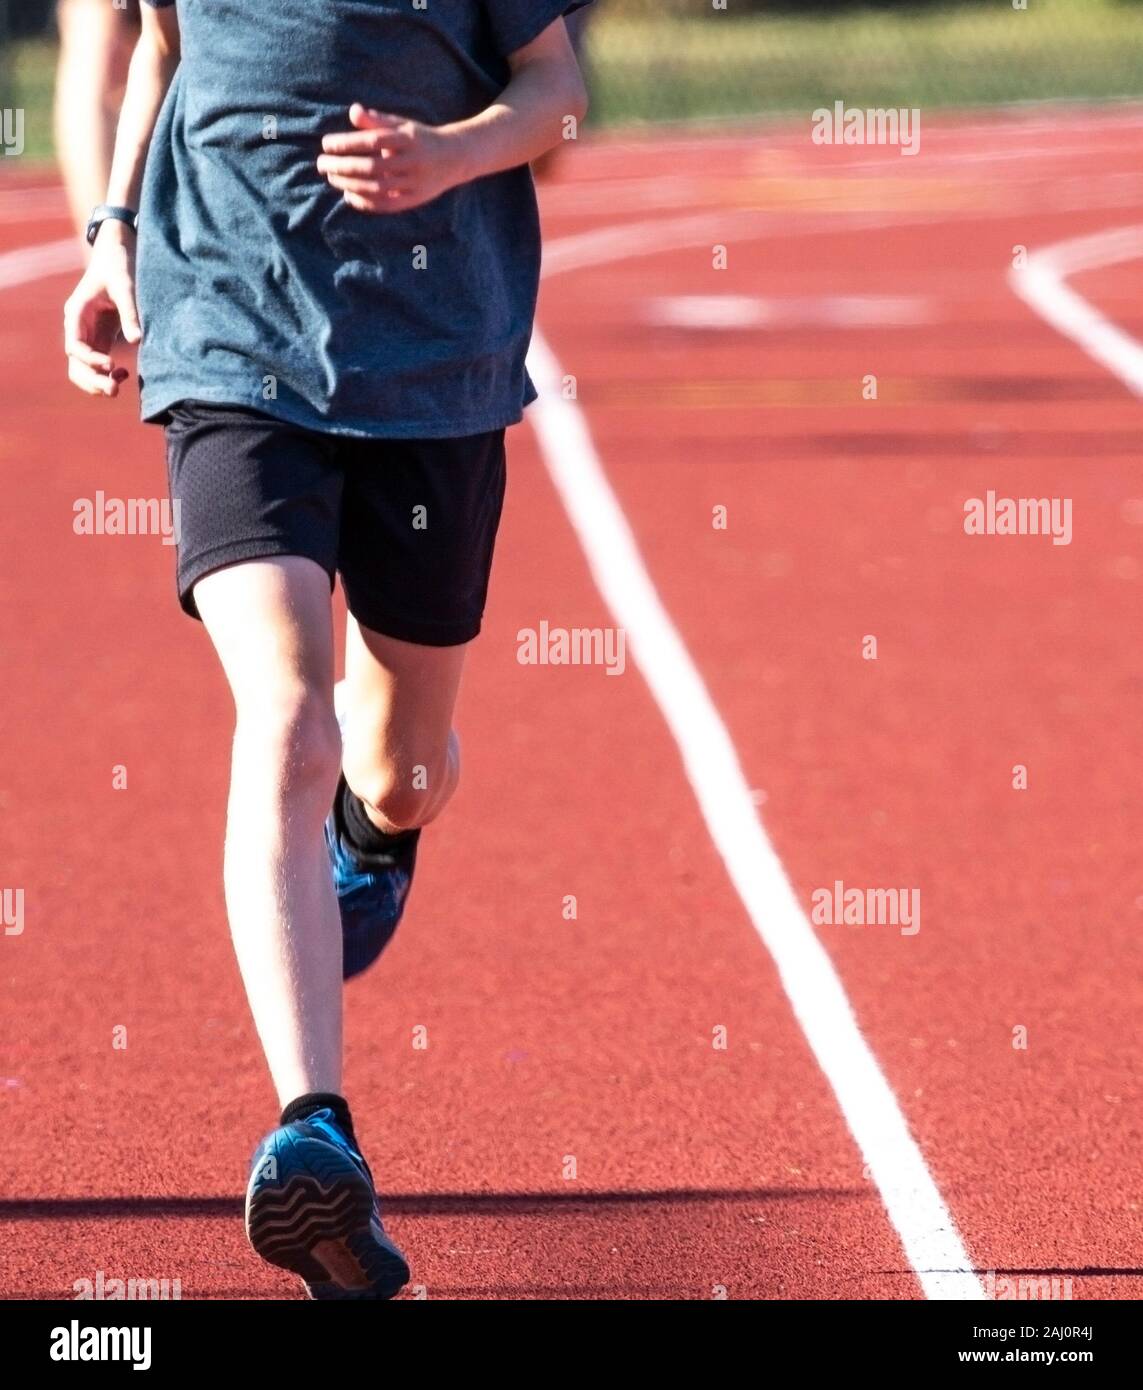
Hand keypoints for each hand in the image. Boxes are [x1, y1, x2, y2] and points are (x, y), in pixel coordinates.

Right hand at [63, 223, 140, 397]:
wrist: (118, 255)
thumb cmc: (119, 267)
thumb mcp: (126, 287)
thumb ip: (130, 314)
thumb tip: (137, 342)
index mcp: (77, 312)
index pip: (74, 345)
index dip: (89, 359)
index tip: (111, 364)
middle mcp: (77, 326)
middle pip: (75, 364)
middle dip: (92, 380)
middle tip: (115, 390)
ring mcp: (87, 335)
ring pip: (83, 368)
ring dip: (97, 382)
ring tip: (118, 388)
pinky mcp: (100, 339)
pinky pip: (97, 365)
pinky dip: (106, 374)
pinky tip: (125, 373)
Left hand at [318, 104, 466, 213]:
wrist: (454, 158)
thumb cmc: (419, 138)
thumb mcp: (401, 124)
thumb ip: (377, 120)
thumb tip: (353, 111)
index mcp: (408, 138)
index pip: (372, 141)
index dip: (347, 143)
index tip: (326, 144)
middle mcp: (412, 161)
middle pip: (371, 167)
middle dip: (343, 166)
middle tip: (321, 164)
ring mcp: (414, 183)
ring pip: (376, 188)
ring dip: (350, 184)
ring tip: (332, 177)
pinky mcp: (415, 199)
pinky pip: (386, 204)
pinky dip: (365, 202)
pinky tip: (348, 195)